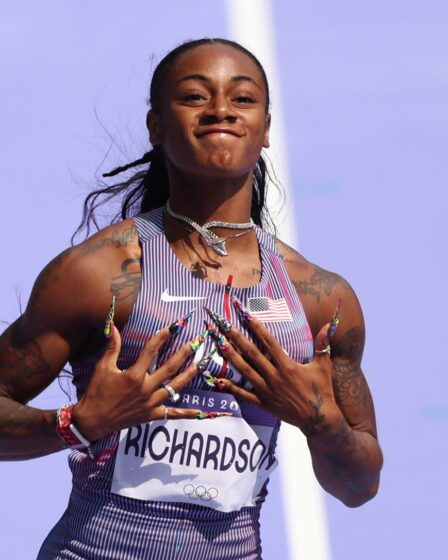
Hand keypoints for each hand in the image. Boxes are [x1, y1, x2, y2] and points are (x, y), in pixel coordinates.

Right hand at [72, 326, 201, 440]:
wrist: (92, 420)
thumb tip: (113, 326)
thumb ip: (112, 347)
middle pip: (170, 368)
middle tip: (196, 343)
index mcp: (134, 375)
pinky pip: (172, 413)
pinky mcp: (151, 415)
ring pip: (175, 387)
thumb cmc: (96, 392)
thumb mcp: (102, 367)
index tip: (173, 327)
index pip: (151, 351)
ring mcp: (151, 403)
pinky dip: (186, 413)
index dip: (162, 337)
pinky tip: (199, 411)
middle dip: (184, 354)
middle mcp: (146, 388)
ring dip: (189, 375)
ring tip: (200, 365)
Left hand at [216, 318, 342, 436]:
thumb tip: (328, 325)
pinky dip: (232, 387)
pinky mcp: (264, 404)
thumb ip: (323, 344)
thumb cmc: (322, 391)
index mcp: (287, 365)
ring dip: (232, 357)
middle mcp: (274, 376)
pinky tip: (219, 380)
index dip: (256, 327)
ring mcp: (267, 391)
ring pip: (245, 371)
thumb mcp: (324, 366)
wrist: (319, 420)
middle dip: (237, 338)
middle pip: (252, 353)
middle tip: (224, 325)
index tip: (246, 315)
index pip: (269, 341)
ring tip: (220, 344)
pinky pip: (245, 395)